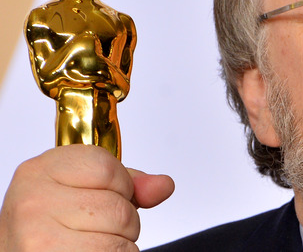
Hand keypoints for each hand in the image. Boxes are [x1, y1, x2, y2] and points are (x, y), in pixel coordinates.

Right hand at [0, 145, 173, 250]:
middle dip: (122, 221)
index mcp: (39, 172)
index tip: (100, 196)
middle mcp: (33, 201)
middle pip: (119, 205)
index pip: (107, 166)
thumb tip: (162, 185)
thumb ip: (124, 185)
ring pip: (121, 234)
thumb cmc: (47, 232)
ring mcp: (39, 235)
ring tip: (88, 245)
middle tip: (91, 230)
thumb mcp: (80, 194)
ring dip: (119, 245)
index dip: (120, 186)